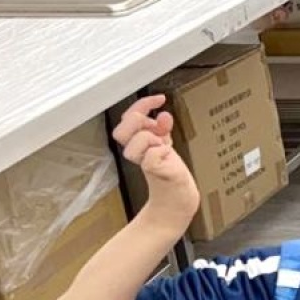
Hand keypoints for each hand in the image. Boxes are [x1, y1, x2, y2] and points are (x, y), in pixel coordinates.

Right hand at [113, 94, 198, 227]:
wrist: (177, 201)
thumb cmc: (170, 175)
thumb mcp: (165, 146)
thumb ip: (161, 129)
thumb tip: (163, 114)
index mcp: (137, 143)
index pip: (128, 119)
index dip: (141, 105)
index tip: (159, 98)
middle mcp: (137, 153)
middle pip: (121, 130)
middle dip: (140, 122)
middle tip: (157, 128)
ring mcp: (145, 163)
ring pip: (139, 140)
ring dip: (155, 139)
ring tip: (164, 148)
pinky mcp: (157, 172)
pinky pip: (152, 156)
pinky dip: (163, 152)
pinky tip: (168, 157)